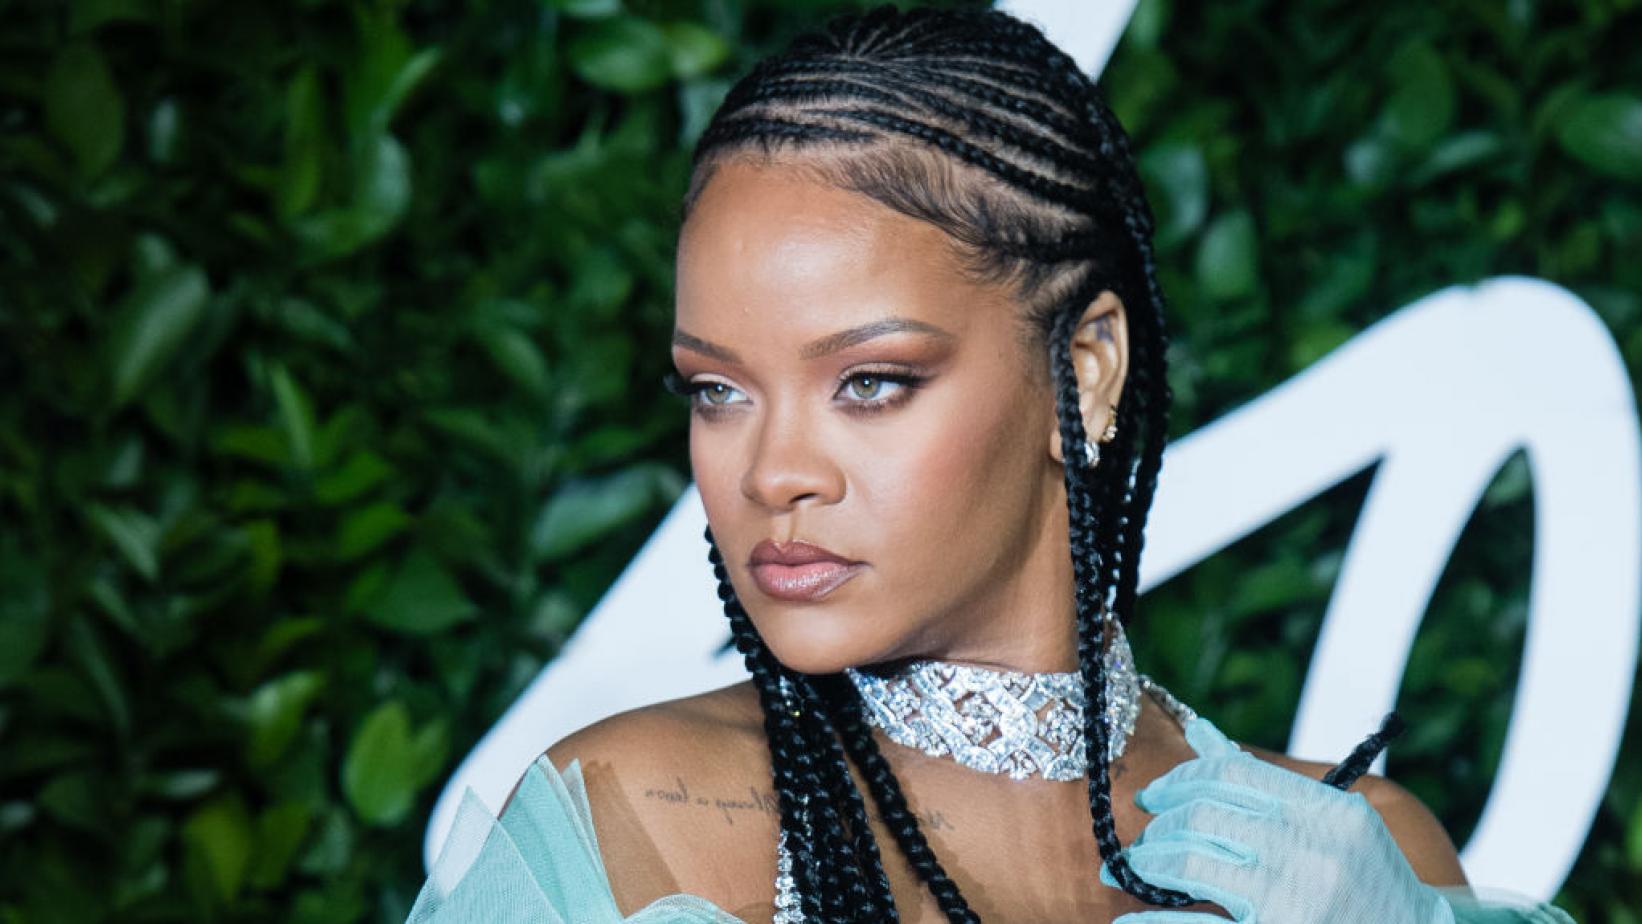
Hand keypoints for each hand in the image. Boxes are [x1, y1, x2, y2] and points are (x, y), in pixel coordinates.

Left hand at [1099, 717, 1454, 923]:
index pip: (1232, 772)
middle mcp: (1312, 848)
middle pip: (1203, 816)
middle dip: (1161, 827)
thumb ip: (1267, 784)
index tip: (1156, 797)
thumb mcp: (1337, 829)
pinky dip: (1154, 923)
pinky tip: (1131, 921)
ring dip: (1148, 866)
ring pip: (1190, 864)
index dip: (1181, 779)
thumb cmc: (1370, 888)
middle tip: (1143, 843)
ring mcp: (1294, 899)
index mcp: (1330, 811)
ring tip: (1131, 872)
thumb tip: (1199, 732)